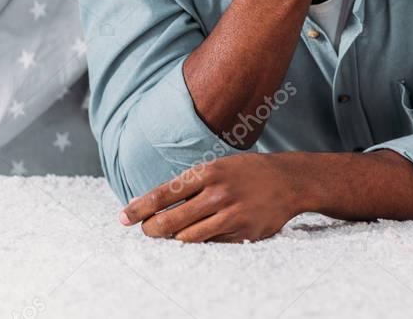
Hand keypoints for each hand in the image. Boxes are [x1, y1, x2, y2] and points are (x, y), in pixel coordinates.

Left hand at [119, 153, 309, 242]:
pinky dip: (200, 242)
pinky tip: (201, 234)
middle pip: (170, 221)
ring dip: (174, 239)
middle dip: (151, 230)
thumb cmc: (248, 173)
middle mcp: (218, 193)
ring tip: (172, 233)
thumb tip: (150, 205)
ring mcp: (231, 215)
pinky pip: (210, 244)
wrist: (290, 181)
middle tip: (147, 231)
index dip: (139, 209)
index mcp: (209, 172)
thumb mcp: (218, 167)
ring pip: (187, 238)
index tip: (123, 218)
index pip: (163, 194)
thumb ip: (189, 185)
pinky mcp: (242, 233)